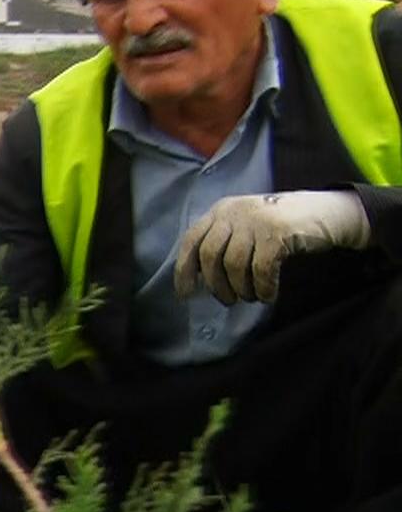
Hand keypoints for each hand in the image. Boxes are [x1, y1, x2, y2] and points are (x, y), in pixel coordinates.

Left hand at [173, 191, 369, 304]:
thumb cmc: (282, 228)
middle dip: (216, 284)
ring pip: (234, 264)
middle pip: (210, 255)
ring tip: (251, 297)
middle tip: (228, 300)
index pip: (191, 241)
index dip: (184, 270)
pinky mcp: (278, 232)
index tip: (186, 294)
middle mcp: (233, 212)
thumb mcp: (246, 227)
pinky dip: (263, 288)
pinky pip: (261, 269)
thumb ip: (223, 243)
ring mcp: (256, 220)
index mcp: (220, 211)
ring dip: (241, 289)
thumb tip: (198, 279)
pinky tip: (268, 295)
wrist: (327, 212)